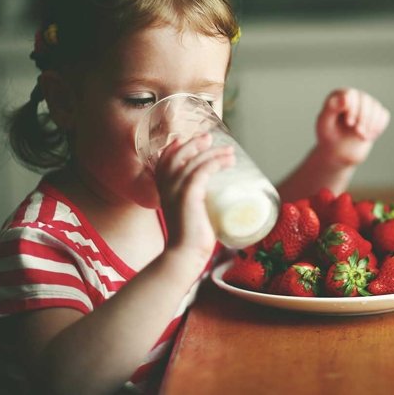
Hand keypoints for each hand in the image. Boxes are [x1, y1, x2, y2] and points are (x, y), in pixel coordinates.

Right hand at [153, 133, 234, 260]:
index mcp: (163, 189)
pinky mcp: (188, 195)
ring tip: (230, 153)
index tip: (194, 141)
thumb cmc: (191, 238)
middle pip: (178, 154)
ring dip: (214, 153)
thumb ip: (195, 203)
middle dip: (196, 143)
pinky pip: (201, 171)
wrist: (184, 255)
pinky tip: (227, 161)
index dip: (178, 147)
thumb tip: (216, 199)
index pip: (165, 159)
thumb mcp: (189, 213)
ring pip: (194, 160)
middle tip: (212, 139)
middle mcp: (166, 186)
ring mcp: (176, 190)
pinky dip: (215, 162)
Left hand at [315, 88, 389, 166]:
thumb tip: (344, 97)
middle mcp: (355, 96)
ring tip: (361, 136)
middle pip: (366, 100)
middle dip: (363, 118)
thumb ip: (331, 109)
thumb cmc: (328, 136)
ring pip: (376, 108)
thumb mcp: (325, 124)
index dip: (353, 108)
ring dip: (371, 124)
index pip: (352, 94)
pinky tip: (369, 136)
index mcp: (339, 95)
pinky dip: (378, 127)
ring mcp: (367, 104)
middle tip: (358, 132)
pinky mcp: (376, 114)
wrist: (338, 151)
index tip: (349, 123)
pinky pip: (384, 116)